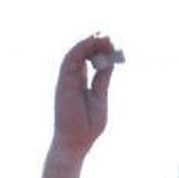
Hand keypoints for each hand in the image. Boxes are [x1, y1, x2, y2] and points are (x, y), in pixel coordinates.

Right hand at [52, 35, 117, 157]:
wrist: (75, 141)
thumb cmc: (88, 126)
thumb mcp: (100, 97)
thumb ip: (102, 80)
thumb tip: (109, 62)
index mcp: (83, 84)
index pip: (91, 61)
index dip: (101, 51)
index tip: (115, 46)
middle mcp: (73, 79)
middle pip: (84, 54)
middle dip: (96, 44)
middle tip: (111, 37)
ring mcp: (67, 79)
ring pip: (77, 53)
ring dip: (90, 42)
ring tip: (105, 36)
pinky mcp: (63, 81)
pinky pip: (71, 59)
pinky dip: (81, 48)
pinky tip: (93, 41)